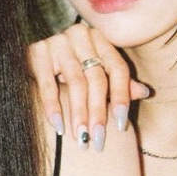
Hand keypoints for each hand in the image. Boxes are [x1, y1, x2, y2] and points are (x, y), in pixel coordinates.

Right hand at [29, 22, 149, 150]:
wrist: (31, 56)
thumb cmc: (72, 67)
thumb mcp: (96, 72)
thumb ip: (118, 83)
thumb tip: (145, 92)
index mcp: (100, 38)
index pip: (117, 67)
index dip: (122, 96)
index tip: (121, 125)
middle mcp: (81, 35)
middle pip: (97, 77)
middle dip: (99, 111)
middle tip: (98, 140)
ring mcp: (59, 41)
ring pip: (75, 82)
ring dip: (79, 113)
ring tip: (81, 137)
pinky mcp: (37, 51)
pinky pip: (47, 83)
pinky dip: (53, 107)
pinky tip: (59, 126)